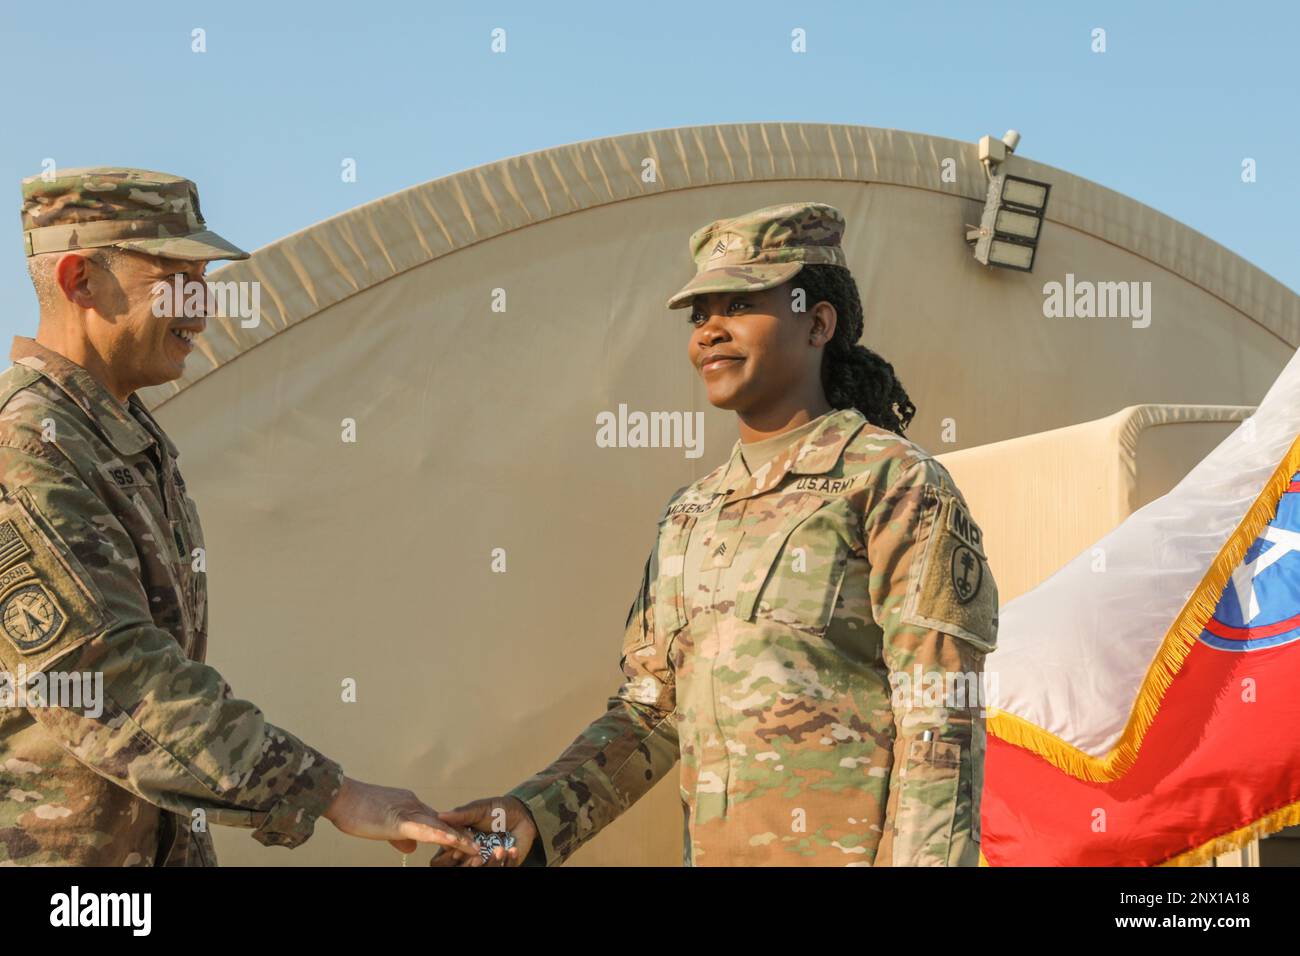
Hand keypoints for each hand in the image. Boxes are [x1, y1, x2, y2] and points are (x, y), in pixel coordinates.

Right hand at [323, 776, 481, 859]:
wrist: (341, 797)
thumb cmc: (355, 810)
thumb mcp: (382, 825)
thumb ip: (399, 835)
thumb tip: (410, 848)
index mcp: (410, 806)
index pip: (436, 821)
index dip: (452, 832)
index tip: (467, 840)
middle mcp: (414, 805)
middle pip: (443, 823)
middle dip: (461, 835)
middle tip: (479, 846)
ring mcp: (408, 811)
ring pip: (439, 826)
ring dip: (458, 838)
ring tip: (475, 848)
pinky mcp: (400, 820)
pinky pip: (425, 829)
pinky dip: (440, 836)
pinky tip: (453, 841)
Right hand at [430, 795, 538, 866]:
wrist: (522, 813)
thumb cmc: (496, 810)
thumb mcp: (478, 810)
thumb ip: (461, 815)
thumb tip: (440, 816)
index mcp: (461, 844)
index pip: (446, 857)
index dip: (449, 856)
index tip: (457, 851)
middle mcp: (471, 856)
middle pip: (462, 868)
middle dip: (468, 865)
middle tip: (478, 857)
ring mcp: (488, 861)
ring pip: (483, 871)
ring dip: (490, 864)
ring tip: (499, 850)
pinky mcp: (505, 864)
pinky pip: (503, 869)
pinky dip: (508, 862)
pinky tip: (512, 850)